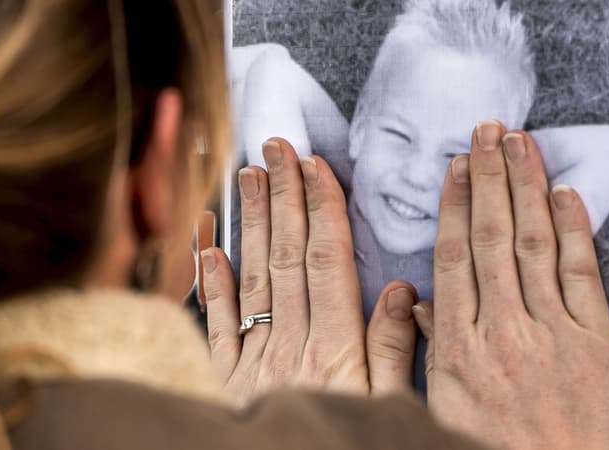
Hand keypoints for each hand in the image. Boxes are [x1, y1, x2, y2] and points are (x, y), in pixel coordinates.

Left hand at [202, 138, 416, 405]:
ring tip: (249, 174)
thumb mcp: (386, 410)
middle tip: (276, 148)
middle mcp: (291, 343)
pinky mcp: (224, 376)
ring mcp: (253, 357)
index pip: (328, 262)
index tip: (315, 167)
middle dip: (284, 197)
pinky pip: (216, 322)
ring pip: (254, 275)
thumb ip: (394, 353)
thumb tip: (400, 291)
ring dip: (252, 222)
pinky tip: (208, 245)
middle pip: (288, 256)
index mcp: (335, 350)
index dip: (321, 209)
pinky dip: (211, 281)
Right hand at [413, 121, 608, 448]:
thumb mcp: (441, 410)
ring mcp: (552, 331)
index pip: (454, 256)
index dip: (456, 205)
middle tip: (487, 134)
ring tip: (520, 146)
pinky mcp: (596, 341)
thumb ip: (425, 353)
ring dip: (525, 188)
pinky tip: (564, 197)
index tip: (457, 169)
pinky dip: (573, 230)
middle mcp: (503, 329)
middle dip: (489, 177)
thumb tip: (418, 308)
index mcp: (459, 347)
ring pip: (532, 243)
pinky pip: (582, 274)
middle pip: (491, 236)